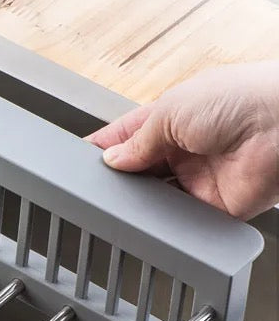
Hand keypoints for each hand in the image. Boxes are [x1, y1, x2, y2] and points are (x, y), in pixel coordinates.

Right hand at [87, 61, 278, 219]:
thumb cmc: (243, 98)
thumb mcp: (171, 109)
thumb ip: (136, 140)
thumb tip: (111, 160)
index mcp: (173, 118)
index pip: (127, 137)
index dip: (102, 149)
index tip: (78, 163)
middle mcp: (184, 150)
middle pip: (137, 171)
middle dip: (118, 178)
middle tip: (95, 186)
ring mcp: (196, 179)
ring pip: (153, 199)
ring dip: (138, 201)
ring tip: (120, 201)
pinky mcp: (211, 208)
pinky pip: (178, 221)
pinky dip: (162, 222)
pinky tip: (148, 218)